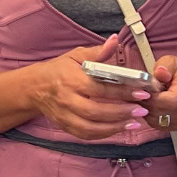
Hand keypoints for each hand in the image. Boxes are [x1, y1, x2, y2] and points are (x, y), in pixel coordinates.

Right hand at [31, 34, 149, 141]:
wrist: (34, 87)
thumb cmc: (58, 69)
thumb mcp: (76, 56)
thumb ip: (98, 52)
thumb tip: (116, 40)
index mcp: (72, 80)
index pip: (100, 88)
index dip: (122, 92)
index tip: (141, 93)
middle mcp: (67, 100)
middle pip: (96, 111)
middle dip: (121, 113)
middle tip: (141, 110)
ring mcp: (65, 116)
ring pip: (91, 128)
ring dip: (114, 128)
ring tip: (134, 123)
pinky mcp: (65, 126)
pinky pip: (85, 135)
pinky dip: (103, 135)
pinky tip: (118, 129)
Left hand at [142, 57, 176, 132]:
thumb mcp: (171, 62)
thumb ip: (165, 66)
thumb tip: (160, 72)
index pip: (170, 101)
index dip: (152, 99)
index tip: (144, 91)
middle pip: (163, 113)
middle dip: (147, 104)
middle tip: (141, 95)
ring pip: (159, 121)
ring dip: (148, 111)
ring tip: (148, 100)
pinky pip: (160, 126)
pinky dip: (152, 118)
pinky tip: (152, 107)